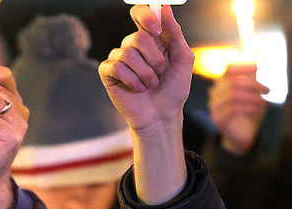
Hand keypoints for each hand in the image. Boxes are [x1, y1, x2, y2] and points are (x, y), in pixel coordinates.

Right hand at [99, 5, 192, 203]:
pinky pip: (116, 68)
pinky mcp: (108, 74)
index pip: (140, 13)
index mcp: (151, 38)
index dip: (146, 16)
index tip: (157, 30)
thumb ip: (174, 32)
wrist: (162, 115)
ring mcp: (119, 59)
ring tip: (151, 84)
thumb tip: (165, 9)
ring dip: (145, 73)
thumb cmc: (174, 89)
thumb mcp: (183, 58)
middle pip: (137, 37)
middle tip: (160, 71)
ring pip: (127, 54)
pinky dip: (131, 80)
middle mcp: (133, 46)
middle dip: (153, 58)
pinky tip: (137, 89)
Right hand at [208, 61, 269, 155]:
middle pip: (234, 81)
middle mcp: (215, 93)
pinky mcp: (218, 119)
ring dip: (253, 96)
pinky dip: (249, 106)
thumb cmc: (249, 110)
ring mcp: (214, 106)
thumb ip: (254, 73)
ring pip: (234, 95)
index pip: (230, 67)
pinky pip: (233, 109)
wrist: (243, 135)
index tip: (260, 66)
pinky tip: (259, 108)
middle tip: (268, 90)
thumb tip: (260, 49)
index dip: (245, 64)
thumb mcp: (254, 90)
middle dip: (254, 84)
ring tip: (265, 101)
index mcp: (223, 82)